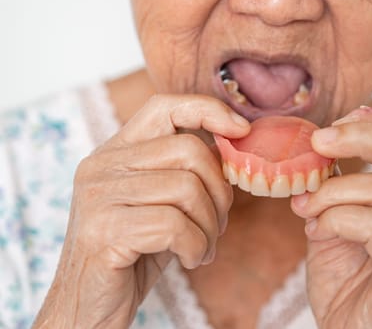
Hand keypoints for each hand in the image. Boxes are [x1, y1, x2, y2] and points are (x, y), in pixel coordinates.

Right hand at [33, 94, 249, 327]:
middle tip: (217, 224)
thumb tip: (234, 143)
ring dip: (209, 226)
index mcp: (116, 152)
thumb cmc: (135, 252)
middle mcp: (102, 165)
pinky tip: (190, 260)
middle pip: (189, 151)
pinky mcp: (104, 231)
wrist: (88, 306)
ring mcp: (99, 196)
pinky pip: (176, 226)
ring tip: (202, 247)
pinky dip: (196, 247)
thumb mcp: (160, 203)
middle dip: (219, 191)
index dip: (209, 110)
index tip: (242, 131)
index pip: (165, 106)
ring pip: (187, 189)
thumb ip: (184, 172)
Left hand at [291, 106, 371, 327]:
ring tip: (304, 209)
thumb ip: (334, 183)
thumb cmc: (342, 272)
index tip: (333, 124)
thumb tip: (318, 146)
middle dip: (358, 138)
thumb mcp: (333, 216)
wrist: (344, 327)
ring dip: (333, 193)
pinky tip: (316, 233)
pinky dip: (338, 221)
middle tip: (317, 142)